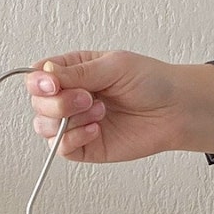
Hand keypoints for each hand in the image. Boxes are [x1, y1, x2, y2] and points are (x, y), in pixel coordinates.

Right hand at [25, 51, 213, 160]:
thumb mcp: (113, 65)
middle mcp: (70, 97)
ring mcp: (76, 123)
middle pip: (37, 103)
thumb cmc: (151, 82)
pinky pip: (61, 148)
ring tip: (99, 111)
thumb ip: (76, 72)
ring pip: (44, 126)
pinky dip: (73, 139)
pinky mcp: (85, 146)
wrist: (176, 110)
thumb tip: (44, 74)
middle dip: (58, 102)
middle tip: (88, 97)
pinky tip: (95, 129)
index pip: (37, 76)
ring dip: (68, 119)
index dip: (39, 82)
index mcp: (73, 71)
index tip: (53, 83)